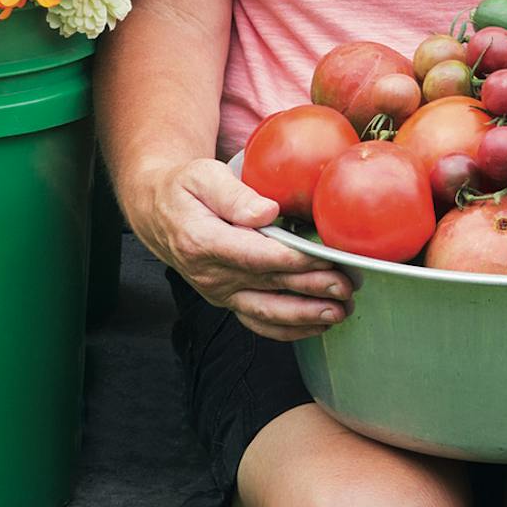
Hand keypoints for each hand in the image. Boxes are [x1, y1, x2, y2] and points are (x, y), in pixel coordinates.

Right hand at [126, 157, 353, 341]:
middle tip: (347, 286)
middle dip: (311, 289)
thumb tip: (265, 212)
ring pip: (267, 312)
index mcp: (203, 241)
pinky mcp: (228, 300)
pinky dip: (290, 329)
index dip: (292, 261)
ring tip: (340, 311)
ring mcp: (219, 292)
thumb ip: (233, 194)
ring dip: (306, 315)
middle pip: (268, 285)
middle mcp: (211, 274)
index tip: (325, 258)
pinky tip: (318, 326)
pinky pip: (259, 322)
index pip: (255, 256)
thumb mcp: (201, 176)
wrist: (159, 214)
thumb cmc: (184, 189)